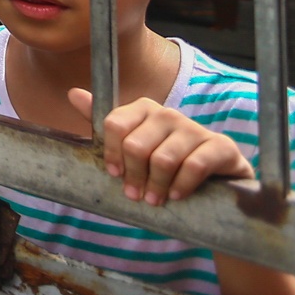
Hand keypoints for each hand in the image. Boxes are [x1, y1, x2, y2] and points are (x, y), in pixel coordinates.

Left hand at [71, 91, 254, 205]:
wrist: (216, 177)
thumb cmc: (166, 162)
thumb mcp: (135, 146)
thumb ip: (106, 125)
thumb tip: (73, 93)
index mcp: (144, 110)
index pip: (115, 124)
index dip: (111, 153)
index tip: (114, 174)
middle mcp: (168, 114)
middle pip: (136, 145)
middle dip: (134, 176)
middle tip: (135, 195)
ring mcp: (195, 129)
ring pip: (163, 158)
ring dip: (156, 186)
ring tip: (153, 200)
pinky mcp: (221, 146)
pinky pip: (194, 166)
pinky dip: (181, 185)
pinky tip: (176, 196)